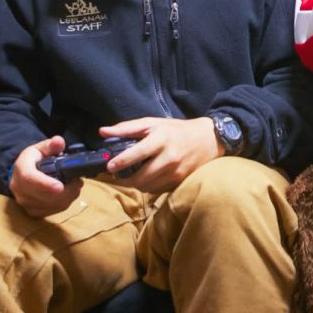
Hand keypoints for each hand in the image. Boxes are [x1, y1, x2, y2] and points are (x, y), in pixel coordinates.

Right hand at [10, 136, 76, 217]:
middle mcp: (20, 189)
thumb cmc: (33, 161)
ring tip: (75, 186)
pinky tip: (68, 194)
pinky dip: (64, 203)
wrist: (21, 175)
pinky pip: (52, 211)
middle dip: (66, 191)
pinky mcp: (32, 212)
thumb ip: (51, 145)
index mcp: (21, 170)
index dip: (46, 184)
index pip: (30, 179)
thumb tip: (59, 141)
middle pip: (44, 196)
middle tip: (78, 182)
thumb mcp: (40, 149)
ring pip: (51, 205)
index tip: (60, 186)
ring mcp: (25, 203)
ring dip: (68, 197)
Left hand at [100, 117, 220, 192]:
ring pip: (147, 186)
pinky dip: (148, 185)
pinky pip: (157, 190)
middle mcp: (170, 157)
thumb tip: (103, 132)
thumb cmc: (177, 130)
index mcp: (161, 139)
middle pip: (141, 177)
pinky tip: (147, 177)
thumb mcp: (153, 123)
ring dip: (135, 183)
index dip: (121, 161)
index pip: (137, 153)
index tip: (109, 166)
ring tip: (131, 175)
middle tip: (116, 174)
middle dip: (125, 179)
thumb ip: (127, 128)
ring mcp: (176, 172)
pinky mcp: (180, 182)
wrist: (209, 140)